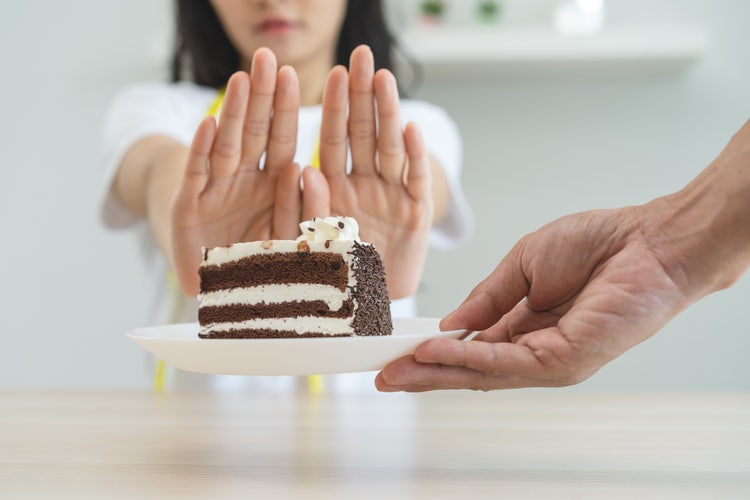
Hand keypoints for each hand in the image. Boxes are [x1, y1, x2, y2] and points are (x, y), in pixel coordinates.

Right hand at [171, 48, 302, 295]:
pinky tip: (209, 124)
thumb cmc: (259, 264)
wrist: (216, 289)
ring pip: (228, 146)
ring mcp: (216, 191)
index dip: (287, 111)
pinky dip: (202, 152)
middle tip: (267, 59)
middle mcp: (245, 181)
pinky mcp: (189, 207)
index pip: (283, 142)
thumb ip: (302, 211)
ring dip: (235, 114)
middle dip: (262, 97)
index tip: (294, 76)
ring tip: (242, 80)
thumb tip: (309, 170)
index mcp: (273, 186)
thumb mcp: (288, 239)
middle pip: (256, 134)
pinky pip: (198, 175)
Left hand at [302, 45, 432, 298]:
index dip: (333, 107)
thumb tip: (305, 168)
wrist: (368, 308)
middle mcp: (363, 185)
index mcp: (334, 187)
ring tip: (384, 80)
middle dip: (362, 95)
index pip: (332, 139)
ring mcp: (391, 197)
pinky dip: (414, 159)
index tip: (331, 74)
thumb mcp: (313, 242)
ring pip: (390, 149)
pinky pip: (414, 183)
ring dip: (388, 116)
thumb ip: (309, 207)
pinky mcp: (415, 216)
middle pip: (363, 133)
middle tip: (362, 56)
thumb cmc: (336, 274)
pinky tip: (413, 132)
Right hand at [376, 203, 691, 390]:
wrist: (648, 239)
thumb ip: (488, 296)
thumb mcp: (523, 264)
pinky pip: (504, 363)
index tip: (396, 352)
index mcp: (525, 325)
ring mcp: (550, 360)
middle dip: (424, 373)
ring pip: (482, 374)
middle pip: (470, 369)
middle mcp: (536, 349)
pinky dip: (465, 358)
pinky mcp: (565, 361)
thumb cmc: (598, 244)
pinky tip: (434, 352)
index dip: (433, 352)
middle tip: (383, 376)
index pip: (471, 348)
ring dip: (435, 371)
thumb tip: (452, 321)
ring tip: (396, 369)